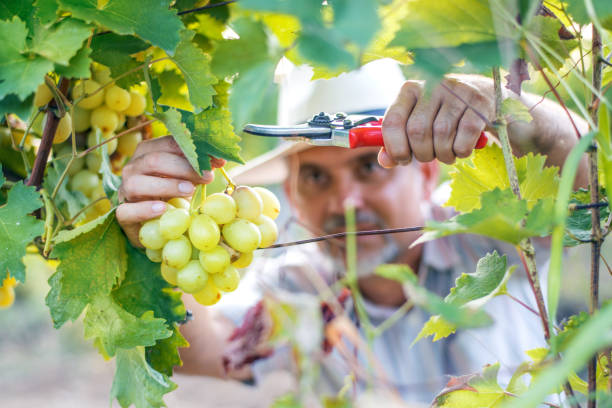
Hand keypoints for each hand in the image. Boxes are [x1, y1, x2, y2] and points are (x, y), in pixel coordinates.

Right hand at [116, 136, 225, 246]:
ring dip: (166, 185)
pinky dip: (144, 209)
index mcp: (148, 153)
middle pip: (154, 160)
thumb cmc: (172, 194)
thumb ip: (198, 167)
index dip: (193, 150)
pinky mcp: (122, 214)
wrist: (156, 224)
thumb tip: (219, 159)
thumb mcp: (186, 178)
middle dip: (184, 168)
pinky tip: (162, 209)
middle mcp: (133, 168)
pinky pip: (127, 211)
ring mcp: (125, 191)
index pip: (167, 144)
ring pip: (137, 183)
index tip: (216, 161)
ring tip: (189, 191)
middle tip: (207, 177)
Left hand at [378, 77, 493, 165]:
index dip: (395, 148)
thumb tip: (384, 161)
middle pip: (417, 131)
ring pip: (441, 136)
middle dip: (421, 154)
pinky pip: (463, 139)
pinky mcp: (480, 103)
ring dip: (442, 155)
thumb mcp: (418, 122)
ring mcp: (458, 92)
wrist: (487, 97)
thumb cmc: (444, 114)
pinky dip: (460, 152)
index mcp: (410, 89)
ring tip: (446, 153)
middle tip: (428, 156)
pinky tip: (461, 148)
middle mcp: (432, 85)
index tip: (403, 159)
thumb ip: (398, 142)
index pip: (392, 122)